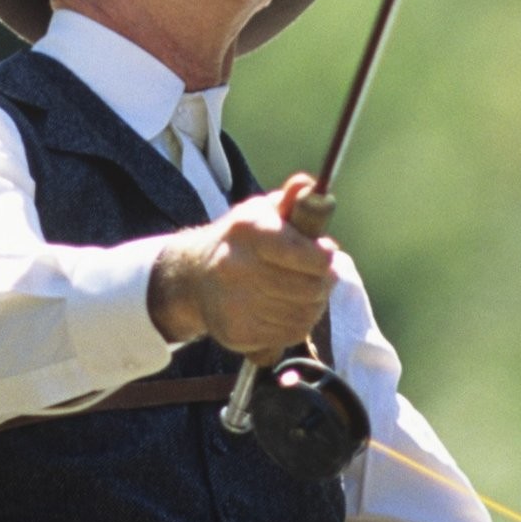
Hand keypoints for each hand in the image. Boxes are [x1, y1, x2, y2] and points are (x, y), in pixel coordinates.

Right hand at [149, 175, 334, 362]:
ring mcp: (234, 304)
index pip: (304, 253)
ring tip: (302, 289)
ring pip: (304, 314)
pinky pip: (290, 334)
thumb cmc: (240, 240)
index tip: (326, 253)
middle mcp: (236, 267)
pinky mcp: (237, 334)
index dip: (324, 256)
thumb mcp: (261, 211)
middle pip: (310, 287)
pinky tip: (287, 307)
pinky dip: (298, 322)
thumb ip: (291, 200)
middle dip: (324, 281)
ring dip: (314, 303)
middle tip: (320, 274)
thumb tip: (309, 187)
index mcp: (247, 230)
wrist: (194, 276)